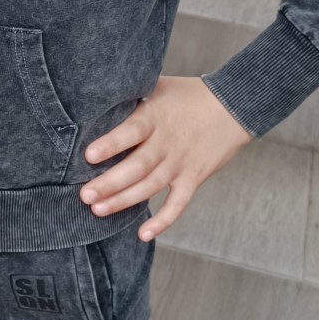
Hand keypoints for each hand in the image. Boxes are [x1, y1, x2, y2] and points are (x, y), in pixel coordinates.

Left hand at [79, 74, 252, 239]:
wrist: (233, 106)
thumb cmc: (187, 95)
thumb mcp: (157, 85)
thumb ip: (130, 94)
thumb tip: (95, 97)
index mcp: (155, 117)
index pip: (131, 131)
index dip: (111, 144)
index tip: (89, 156)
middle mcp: (167, 143)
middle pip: (137, 167)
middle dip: (110, 183)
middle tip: (86, 195)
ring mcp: (181, 163)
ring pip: (150, 187)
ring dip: (124, 201)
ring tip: (98, 210)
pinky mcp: (193, 178)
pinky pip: (177, 204)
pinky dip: (163, 221)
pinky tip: (143, 234)